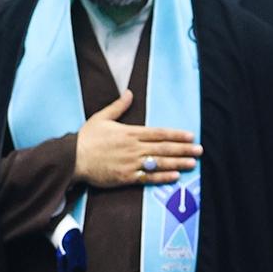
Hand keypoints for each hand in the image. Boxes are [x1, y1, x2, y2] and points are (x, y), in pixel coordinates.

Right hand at [71, 90, 201, 187]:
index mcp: (130, 132)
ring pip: (159, 163)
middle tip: (199, 151)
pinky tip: (175, 177)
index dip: (176, 135)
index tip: (190, 136)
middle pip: (164, 148)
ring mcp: (131, 163)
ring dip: (178, 163)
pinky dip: (162, 177)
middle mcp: (134, 148)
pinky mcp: (126, 177)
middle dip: (183, 149)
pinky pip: (148, 178)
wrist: (73, 159)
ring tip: (192, 163)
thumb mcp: (102, 118)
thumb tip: (129, 93)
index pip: (159, 133)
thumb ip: (118, 106)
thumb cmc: (86, 138)